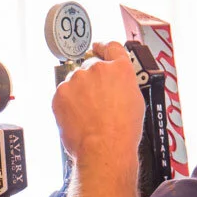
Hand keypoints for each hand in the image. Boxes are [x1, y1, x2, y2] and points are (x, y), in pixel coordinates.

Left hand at [52, 42, 144, 162]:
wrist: (104, 148)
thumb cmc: (122, 132)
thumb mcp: (135, 102)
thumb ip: (124, 84)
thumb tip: (117, 85)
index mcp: (120, 69)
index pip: (111, 47)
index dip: (104, 48)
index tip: (99, 49)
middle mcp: (97, 69)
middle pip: (91, 67)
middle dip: (92, 81)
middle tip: (96, 101)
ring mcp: (77, 79)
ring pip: (76, 81)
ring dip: (79, 93)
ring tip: (88, 115)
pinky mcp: (61, 93)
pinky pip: (63, 94)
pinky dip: (68, 104)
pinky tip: (79, 118)